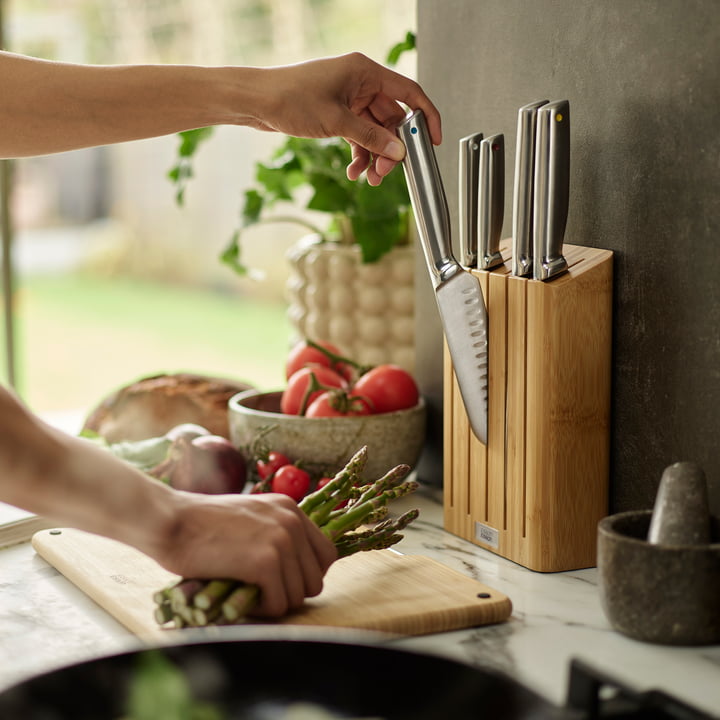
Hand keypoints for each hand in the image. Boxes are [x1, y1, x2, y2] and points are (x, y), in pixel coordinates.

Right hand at [155, 491, 336, 616]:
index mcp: (290, 509)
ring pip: (298, 595)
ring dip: (273, 604)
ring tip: (246, 595)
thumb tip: (295, 571)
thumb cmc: (200, 525)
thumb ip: (275, 534)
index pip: (326, 554)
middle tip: (261, 594)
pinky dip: (261, 611)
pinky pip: (279, 604)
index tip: (283, 583)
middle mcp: (291, 521)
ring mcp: (280, 540)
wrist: (170, 521)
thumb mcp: (250, 518)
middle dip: (290, 593)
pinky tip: (241, 600)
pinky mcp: (265, 562)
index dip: (307, 575)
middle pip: (315, 580)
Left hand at [253, 52, 442, 185]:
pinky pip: (359, 136)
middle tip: (386, 172)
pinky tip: (355, 171)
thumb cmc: (290, 98)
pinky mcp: (337, 114)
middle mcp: (360, 83)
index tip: (432, 140)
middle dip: (391, 148)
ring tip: (368, 178)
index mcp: (365, 72)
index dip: (425, 117)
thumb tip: (398, 152)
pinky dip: (359, 154)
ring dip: (374, 156)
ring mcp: (349, 99)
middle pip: (391, 119)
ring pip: (375, 132)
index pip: (408, 92)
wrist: (257, 102)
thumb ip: (371, 138)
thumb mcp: (336, 122)